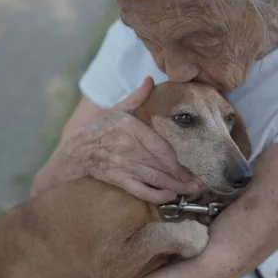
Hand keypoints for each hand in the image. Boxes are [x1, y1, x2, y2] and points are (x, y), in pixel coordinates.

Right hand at [34, 77, 198, 202]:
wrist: (74, 152)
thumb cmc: (98, 129)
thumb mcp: (116, 109)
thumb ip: (137, 97)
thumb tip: (151, 80)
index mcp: (129, 127)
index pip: (160, 147)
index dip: (176, 160)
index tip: (191, 166)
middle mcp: (127, 147)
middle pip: (161, 165)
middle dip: (183, 176)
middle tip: (202, 182)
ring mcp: (122, 165)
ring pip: (154, 179)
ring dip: (176, 187)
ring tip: (192, 190)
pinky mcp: (117, 178)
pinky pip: (140, 190)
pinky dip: (156, 195)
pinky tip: (170, 196)